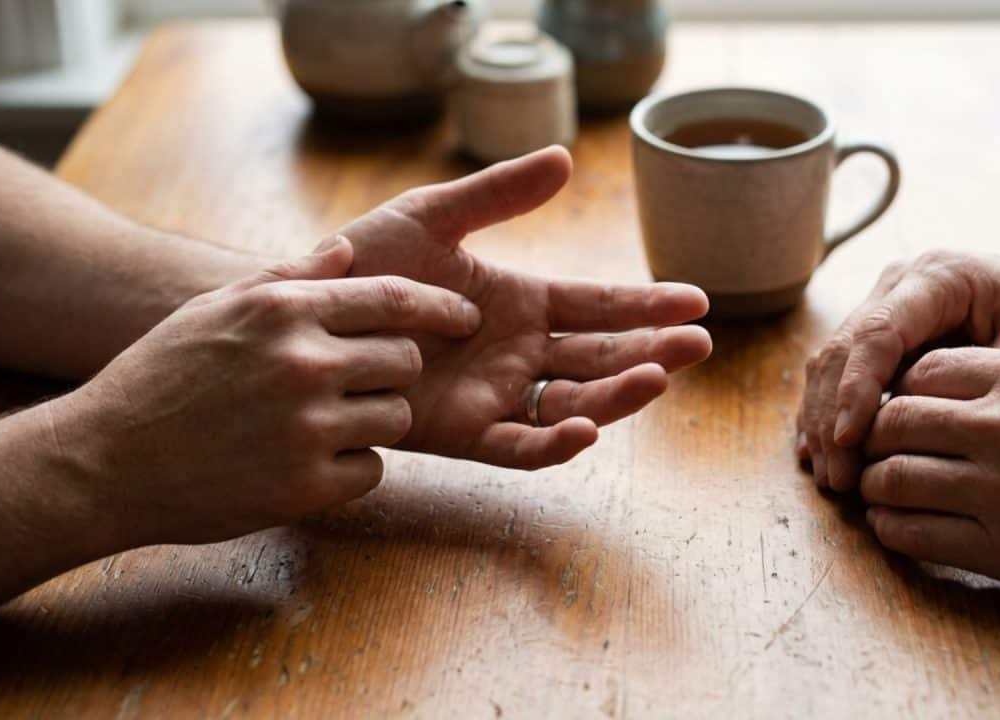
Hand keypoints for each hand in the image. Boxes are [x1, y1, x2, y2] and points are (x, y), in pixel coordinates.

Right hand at [57, 239, 480, 545]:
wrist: (103, 461)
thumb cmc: (160, 377)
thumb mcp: (215, 309)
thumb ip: (288, 278)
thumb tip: (348, 250)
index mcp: (283, 311)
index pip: (394, 298)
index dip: (439, 307)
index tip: (465, 316)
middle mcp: (303, 363)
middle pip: (405, 360)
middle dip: (393, 372)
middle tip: (359, 384)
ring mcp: (308, 427)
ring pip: (396, 416)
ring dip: (374, 421)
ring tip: (321, 425)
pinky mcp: (308, 486)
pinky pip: (370, 469)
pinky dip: (349, 468)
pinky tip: (304, 463)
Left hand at [329, 147, 712, 469]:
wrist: (302, 314)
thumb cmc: (363, 264)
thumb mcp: (433, 218)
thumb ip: (496, 195)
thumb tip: (563, 157)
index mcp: (522, 304)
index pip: (598, 306)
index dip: (646, 304)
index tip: (694, 300)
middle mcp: (519, 354)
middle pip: (600, 358)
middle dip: (651, 351)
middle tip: (697, 344)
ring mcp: (495, 396)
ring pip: (573, 404)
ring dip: (618, 395)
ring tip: (656, 376)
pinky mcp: (463, 434)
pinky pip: (519, 445)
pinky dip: (554, 443)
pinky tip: (586, 429)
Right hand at [797, 250, 999, 491]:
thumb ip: (998, 373)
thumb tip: (947, 423)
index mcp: (936, 277)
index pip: (878, 332)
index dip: (856, 386)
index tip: (850, 439)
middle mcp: (895, 286)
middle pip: (842, 350)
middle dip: (831, 417)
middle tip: (838, 478)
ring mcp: (877, 307)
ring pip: (828, 364)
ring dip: (822, 423)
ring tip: (831, 479)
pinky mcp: (870, 334)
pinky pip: (835, 374)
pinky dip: (825, 417)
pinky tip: (822, 459)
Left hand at [860, 346, 999, 622]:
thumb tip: (940, 394)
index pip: (919, 371)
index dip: (896, 395)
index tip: (894, 414)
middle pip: (892, 421)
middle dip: (872, 440)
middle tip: (870, 455)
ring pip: (891, 477)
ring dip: (875, 488)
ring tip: (879, 494)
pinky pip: (912, 534)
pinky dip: (891, 531)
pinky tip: (898, 529)